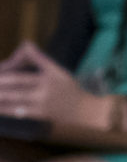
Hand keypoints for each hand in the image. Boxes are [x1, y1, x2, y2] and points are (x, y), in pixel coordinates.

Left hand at [0, 43, 114, 134]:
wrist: (82, 110)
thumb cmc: (68, 88)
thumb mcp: (57, 70)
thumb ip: (39, 58)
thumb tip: (25, 43)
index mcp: (47, 77)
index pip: (19, 78)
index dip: (3, 78)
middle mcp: (44, 91)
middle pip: (14, 92)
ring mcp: (41, 106)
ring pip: (13, 105)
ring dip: (0, 101)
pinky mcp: (39, 117)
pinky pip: (18, 116)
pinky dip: (5, 113)